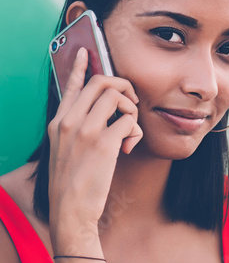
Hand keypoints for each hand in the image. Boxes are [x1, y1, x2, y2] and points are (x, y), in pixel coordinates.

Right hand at [47, 47, 142, 244]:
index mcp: (58, 123)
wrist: (70, 210)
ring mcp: (85, 130)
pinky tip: (129, 148)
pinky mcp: (103, 143)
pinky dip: (135, 132)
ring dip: (131, 110)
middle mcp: (69, 121)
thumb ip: (76, 131)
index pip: (71, 86)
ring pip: (116, 96)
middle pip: (100, 82)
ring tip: (128, 130)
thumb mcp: (64, 152)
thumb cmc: (70, 184)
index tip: (86, 52)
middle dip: (122, 86)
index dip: (79, 66)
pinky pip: (129, 121)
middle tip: (130, 102)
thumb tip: (103, 118)